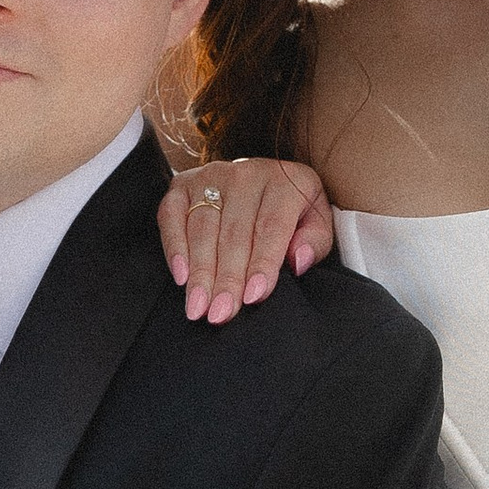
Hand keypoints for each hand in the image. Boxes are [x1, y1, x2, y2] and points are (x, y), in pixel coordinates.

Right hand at [159, 157, 332, 322]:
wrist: (264, 179)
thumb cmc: (292, 209)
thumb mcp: (317, 221)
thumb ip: (315, 241)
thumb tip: (297, 260)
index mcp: (285, 182)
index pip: (271, 227)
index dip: (262, 264)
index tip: (253, 297)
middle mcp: (245, 174)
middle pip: (233, 233)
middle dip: (226, 278)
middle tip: (221, 314)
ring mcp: (210, 176)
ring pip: (202, 228)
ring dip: (199, 271)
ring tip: (199, 307)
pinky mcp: (183, 184)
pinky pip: (172, 216)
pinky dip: (174, 247)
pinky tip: (181, 277)